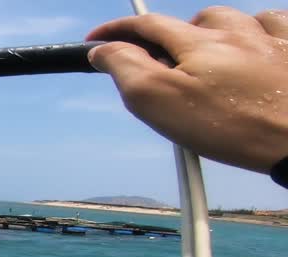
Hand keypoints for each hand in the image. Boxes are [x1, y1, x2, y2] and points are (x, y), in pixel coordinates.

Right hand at [86, 6, 287, 172]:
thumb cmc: (230, 126)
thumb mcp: (159, 102)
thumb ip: (126, 69)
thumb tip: (104, 50)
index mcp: (197, 43)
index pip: (146, 25)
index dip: (116, 32)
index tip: (94, 43)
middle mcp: (235, 32)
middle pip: (194, 22)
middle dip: (174, 40)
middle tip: (170, 71)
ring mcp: (271, 39)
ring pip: (237, 22)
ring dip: (219, 35)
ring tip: (215, 66)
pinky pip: (277, 26)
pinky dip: (262, 34)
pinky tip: (259, 53)